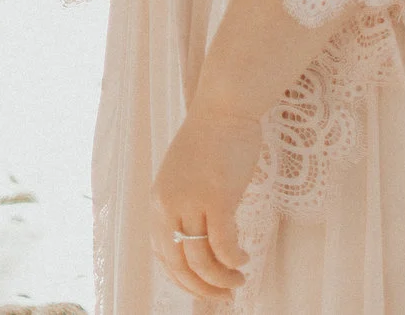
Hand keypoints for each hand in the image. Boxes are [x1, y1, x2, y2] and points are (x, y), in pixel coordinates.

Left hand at [149, 103, 259, 299]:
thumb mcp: (186, 178)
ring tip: (238, 281)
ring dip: (222, 278)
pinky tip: (244, 259)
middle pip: (180, 264)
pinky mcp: (217, 198)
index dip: (183, 280)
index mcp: (159, 202)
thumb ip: (187, 208)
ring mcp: (192, 202)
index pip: (163, 256)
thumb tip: (199, 241)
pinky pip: (224, 244)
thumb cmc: (211, 141)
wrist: (224, 109)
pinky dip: (234, 259)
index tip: (202, 289)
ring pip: (202, 260)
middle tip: (223, 297)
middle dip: (202, 288)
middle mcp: (169, 205)